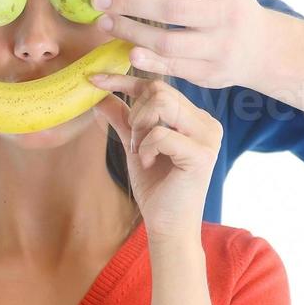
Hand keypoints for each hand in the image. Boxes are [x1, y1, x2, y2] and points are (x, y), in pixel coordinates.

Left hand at [89, 72, 222, 242]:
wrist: (167, 225)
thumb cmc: (156, 187)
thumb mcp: (135, 144)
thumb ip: (122, 117)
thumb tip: (99, 92)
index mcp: (195, 118)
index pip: (159, 85)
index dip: (125, 80)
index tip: (95, 80)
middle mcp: (207, 123)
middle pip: (160, 89)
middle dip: (136, 113)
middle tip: (135, 141)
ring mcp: (208, 137)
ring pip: (162, 103)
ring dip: (141, 128)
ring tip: (142, 151)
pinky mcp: (202, 154)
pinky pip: (160, 133)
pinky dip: (146, 148)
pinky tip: (150, 164)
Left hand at [90, 0, 266, 88]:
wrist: (259, 47)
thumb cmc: (218, 4)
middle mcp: (228, 13)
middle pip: (170, 9)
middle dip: (128, 3)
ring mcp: (221, 46)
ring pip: (168, 42)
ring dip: (131, 32)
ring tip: (105, 22)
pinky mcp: (212, 73)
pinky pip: (173, 68)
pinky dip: (148, 60)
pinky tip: (127, 51)